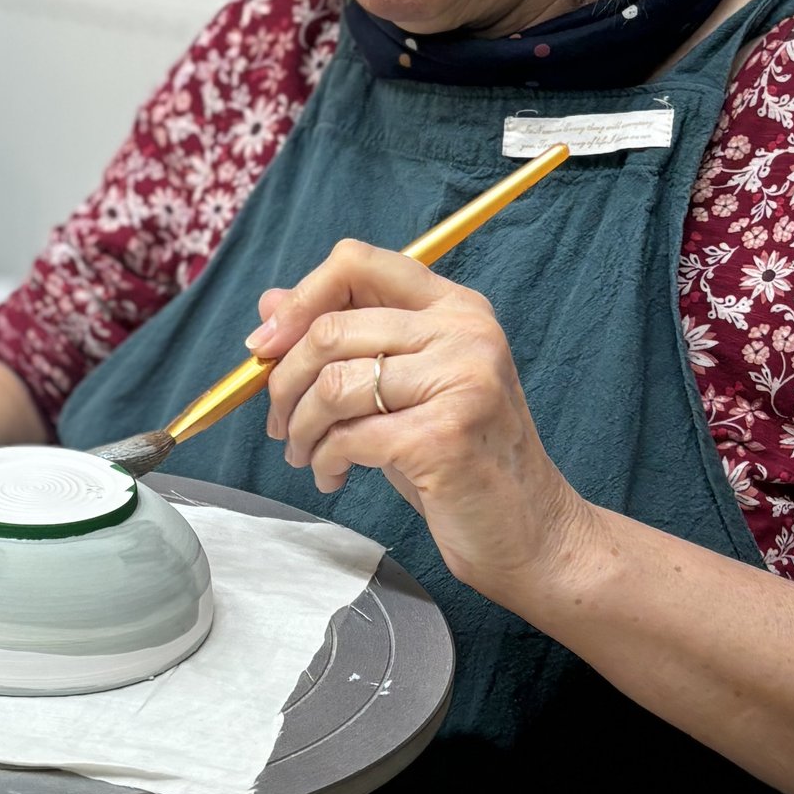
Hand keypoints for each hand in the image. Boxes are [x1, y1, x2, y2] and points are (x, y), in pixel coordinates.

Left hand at [247, 239, 592, 610]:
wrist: (529, 530)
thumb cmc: (459, 459)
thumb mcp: (400, 388)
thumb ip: (346, 340)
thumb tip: (269, 303)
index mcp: (455, 307)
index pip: (357, 263)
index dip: (299, 300)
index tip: (265, 346)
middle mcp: (465, 332)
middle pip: (331, 330)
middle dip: (283, 383)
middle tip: (281, 425)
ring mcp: (463, 381)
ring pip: (333, 386)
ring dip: (302, 429)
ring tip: (306, 455)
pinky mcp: (446, 436)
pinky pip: (349, 437)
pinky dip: (325, 461)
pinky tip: (333, 477)